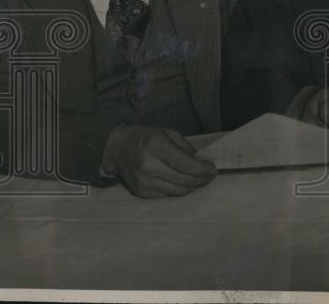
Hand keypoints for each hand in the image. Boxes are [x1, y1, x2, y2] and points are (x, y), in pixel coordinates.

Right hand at [101, 125, 216, 198]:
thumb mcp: (166, 133)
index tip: (213, 168)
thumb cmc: (145, 138)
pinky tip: (184, 183)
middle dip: (202, 179)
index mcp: (155, 145)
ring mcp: (143, 182)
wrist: (116, 149)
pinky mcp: (141, 193)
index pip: (185, 164)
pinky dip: (179, 189)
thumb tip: (202, 163)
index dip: (202, 169)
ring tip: (201, 179)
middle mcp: (148, 166)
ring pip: (178, 190)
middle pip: (184, 179)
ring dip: (193, 186)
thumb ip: (185, 148)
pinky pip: (167, 195)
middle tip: (211, 175)